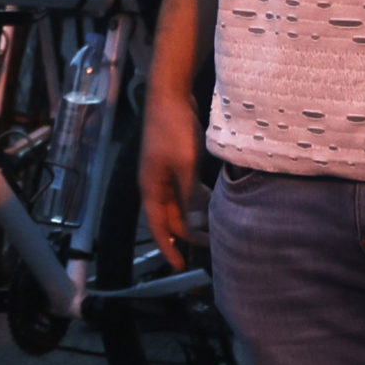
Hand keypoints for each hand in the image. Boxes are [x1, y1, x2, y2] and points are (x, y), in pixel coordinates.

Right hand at [138, 86, 205, 271]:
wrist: (170, 97)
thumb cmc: (173, 130)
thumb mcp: (185, 166)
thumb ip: (190, 197)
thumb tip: (195, 226)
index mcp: (151, 188)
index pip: (158, 226)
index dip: (168, 247)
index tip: (179, 267)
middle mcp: (155, 184)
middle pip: (170, 218)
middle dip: (186, 235)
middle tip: (210, 248)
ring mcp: (164, 173)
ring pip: (179, 204)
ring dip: (193, 218)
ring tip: (213, 229)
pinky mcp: (174, 163)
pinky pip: (185, 190)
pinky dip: (196, 200)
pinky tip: (212, 202)